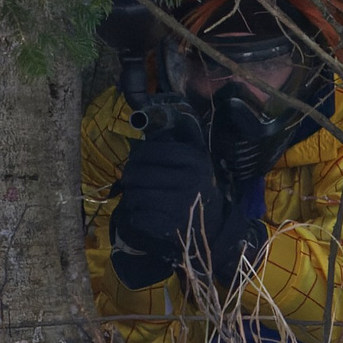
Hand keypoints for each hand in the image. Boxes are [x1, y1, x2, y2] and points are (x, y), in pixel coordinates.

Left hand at [110, 122, 263, 288]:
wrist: (214, 225)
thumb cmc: (199, 186)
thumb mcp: (197, 156)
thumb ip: (181, 134)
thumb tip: (151, 115)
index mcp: (194, 159)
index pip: (149, 151)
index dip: (136, 155)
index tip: (135, 160)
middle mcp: (189, 180)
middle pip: (138, 173)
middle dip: (128, 177)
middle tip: (129, 180)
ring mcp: (180, 205)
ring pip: (135, 195)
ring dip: (130, 197)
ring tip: (136, 196)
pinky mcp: (171, 226)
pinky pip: (137, 217)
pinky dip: (133, 216)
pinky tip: (141, 213)